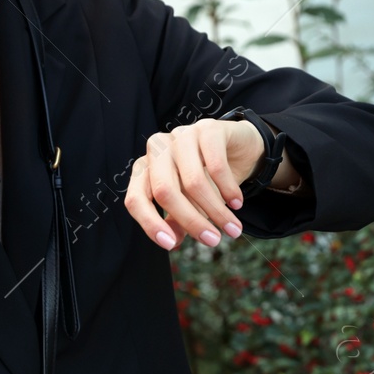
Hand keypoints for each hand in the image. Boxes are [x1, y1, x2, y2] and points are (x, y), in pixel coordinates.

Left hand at [124, 117, 265, 249]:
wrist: (238, 149)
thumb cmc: (207, 178)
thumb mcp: (189, 204)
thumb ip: (176, 222)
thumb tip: (172, 242)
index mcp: (145, 169)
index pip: (136, 198)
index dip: (149, 224)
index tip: (170, 245)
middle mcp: (158, 149)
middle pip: (164, 191)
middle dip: (190, 221)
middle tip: (213, 241)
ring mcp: (182, 136)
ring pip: (192, 181)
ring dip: (216, 210)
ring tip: (232, 228)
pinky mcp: (208, 129)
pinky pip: (216, 165)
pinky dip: (228, 189)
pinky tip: (237, 203)